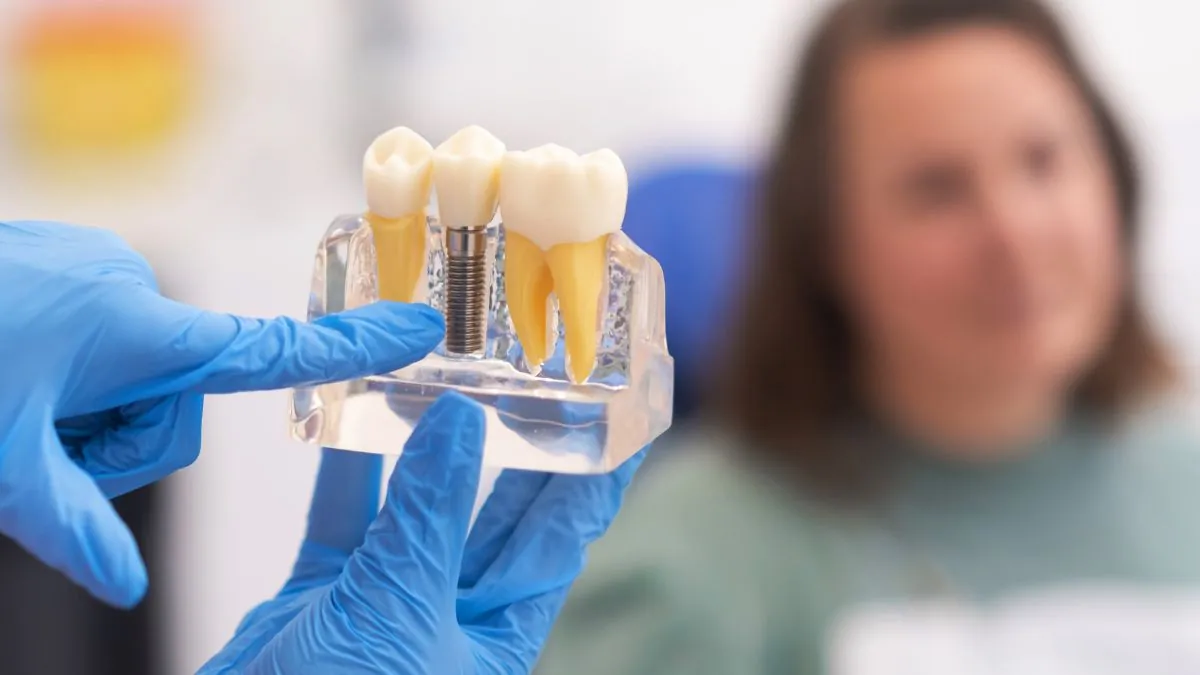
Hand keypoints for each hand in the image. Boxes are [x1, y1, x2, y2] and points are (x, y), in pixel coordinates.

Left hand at [0, 220, 443, 606]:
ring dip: (84, 413)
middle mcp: (131, 291)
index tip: (419, 327)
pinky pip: (97, 340)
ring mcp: (94, 273)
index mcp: (142, 329)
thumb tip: (119, 586)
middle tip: (41, 447)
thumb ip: (71, 529)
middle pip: (176, 401)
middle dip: (120, 439)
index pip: (272, 349)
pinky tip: (12, 375)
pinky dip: (64, 377)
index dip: (354, 347)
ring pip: (132, 376)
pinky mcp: (63, 268)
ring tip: (17, 407)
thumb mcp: (1, 466)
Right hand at [201, 393, 645, 673]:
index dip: (597, 479)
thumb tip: (460, 419)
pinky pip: (342, 521)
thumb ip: (427, 516)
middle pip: (498, 516)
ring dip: (425, 449)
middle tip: (541, 376)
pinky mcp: (321, 600)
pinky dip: (344, 471)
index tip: (626, 419)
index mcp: (497, 638)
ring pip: (417, 510)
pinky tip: (350, 413)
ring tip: (447, 376)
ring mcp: (386, 605)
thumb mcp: (399, 612)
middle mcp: (451, 617)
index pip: (563, 539)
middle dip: (520, 447)